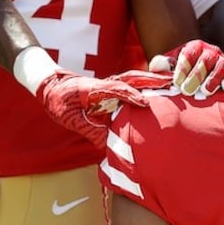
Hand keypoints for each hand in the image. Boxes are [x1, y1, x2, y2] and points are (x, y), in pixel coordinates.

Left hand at [37, 70, 170, 148]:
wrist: (51, 86)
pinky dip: (148, 83)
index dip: (131, 97)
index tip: (146, 104)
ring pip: (134, 78)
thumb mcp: (71, 120)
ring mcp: (110, 82)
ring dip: (153, 79)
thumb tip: (109, 146)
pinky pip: (133, 82)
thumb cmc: (60, 103)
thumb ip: (91, 131)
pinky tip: (162, 86)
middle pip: (131, 78)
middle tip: (171, 83)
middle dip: (151, 81)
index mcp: (94, 89)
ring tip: (172, 82)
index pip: (116, 90)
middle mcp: (105, 83)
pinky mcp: (113, 86)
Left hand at [149, 39, 223, 95]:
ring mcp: (223, 62)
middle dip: (196, 76)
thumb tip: (160, 65)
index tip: (176, 82)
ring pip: (223, 66)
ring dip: (214, 79)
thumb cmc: (179, 73)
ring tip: (206, 91)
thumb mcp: (167, 66)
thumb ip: (161, 64)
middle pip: (206, 60)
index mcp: (194, 47)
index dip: (183, 68)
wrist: (193, 77)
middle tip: (187, 91)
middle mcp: (211, 52)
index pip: (190, 53)